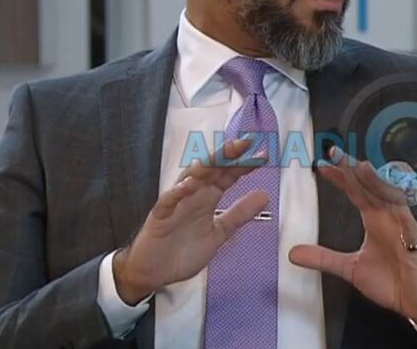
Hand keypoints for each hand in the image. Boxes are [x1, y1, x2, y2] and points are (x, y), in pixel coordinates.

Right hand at [112, 138, 267, 304]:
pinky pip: (167, 202)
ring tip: (220, 156)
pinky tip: (187, 186)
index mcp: (207, 198)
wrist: (153, 272)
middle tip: (244, 143)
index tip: (262, 155)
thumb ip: (239, 214)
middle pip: (211, 170)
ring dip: (205, 167)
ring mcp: (176, 204)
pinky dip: (176, 193)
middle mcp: (193, 196)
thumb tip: (263, 196)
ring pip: (190, 179)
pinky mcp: (160, 217)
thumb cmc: (182, 250)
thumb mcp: (219, 233)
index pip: (228, 176)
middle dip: (227, 156)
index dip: (244, 165)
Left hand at [289, 147, 416, 326]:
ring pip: (388, 196)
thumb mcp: (349, 268)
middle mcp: (387, 216)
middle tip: (336, 154)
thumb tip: (294, 253)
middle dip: (353, 170)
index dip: (341, 177)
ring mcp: (401, 224)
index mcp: (374, 219)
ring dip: (375, 181)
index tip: (323, 165)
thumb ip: (323, 258)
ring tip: (360, 167)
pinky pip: (406, 217)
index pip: (355, 191)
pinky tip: (389, 195)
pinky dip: (398, 205)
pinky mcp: (414, 238)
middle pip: (370, 186)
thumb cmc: (393, 281)